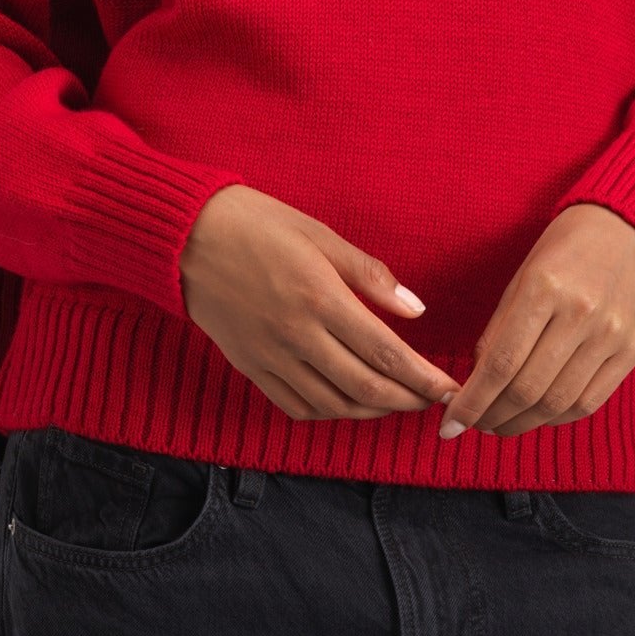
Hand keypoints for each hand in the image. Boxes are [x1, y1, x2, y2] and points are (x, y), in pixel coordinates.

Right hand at [179, 185, 457, 421]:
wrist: (184, 236)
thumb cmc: (255, 223)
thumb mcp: (318, 234)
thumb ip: (369, 275)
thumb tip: (415, 310)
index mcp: (319, 297)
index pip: (386, 353)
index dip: (425, 379)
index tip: (450, 389)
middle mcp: (297, 335)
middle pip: (365, 389)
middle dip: (407, 402)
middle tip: (432, 401)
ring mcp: (270, 356)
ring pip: (333, 406)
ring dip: (371, 411)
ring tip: (395, 401)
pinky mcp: (249, 366)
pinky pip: (296, 406)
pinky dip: (328, 412)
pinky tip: (344, 401)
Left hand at [438, 204, 634, 439]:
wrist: (627, 230)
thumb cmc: (564, 249)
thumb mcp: (521, 276)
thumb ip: (499, 328)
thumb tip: (476, 380)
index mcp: (544, 288)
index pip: (500, 363)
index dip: (471, 400)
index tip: (448, 423)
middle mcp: (580, 314)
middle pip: (528, 389)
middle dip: (492, 416)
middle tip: (471, 424)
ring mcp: (610, 335)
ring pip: (558, 403)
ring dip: (522, 423)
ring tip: (498, 425)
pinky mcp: (631, 351)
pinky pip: (590, 402)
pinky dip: (557, 417)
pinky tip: (536, 416)